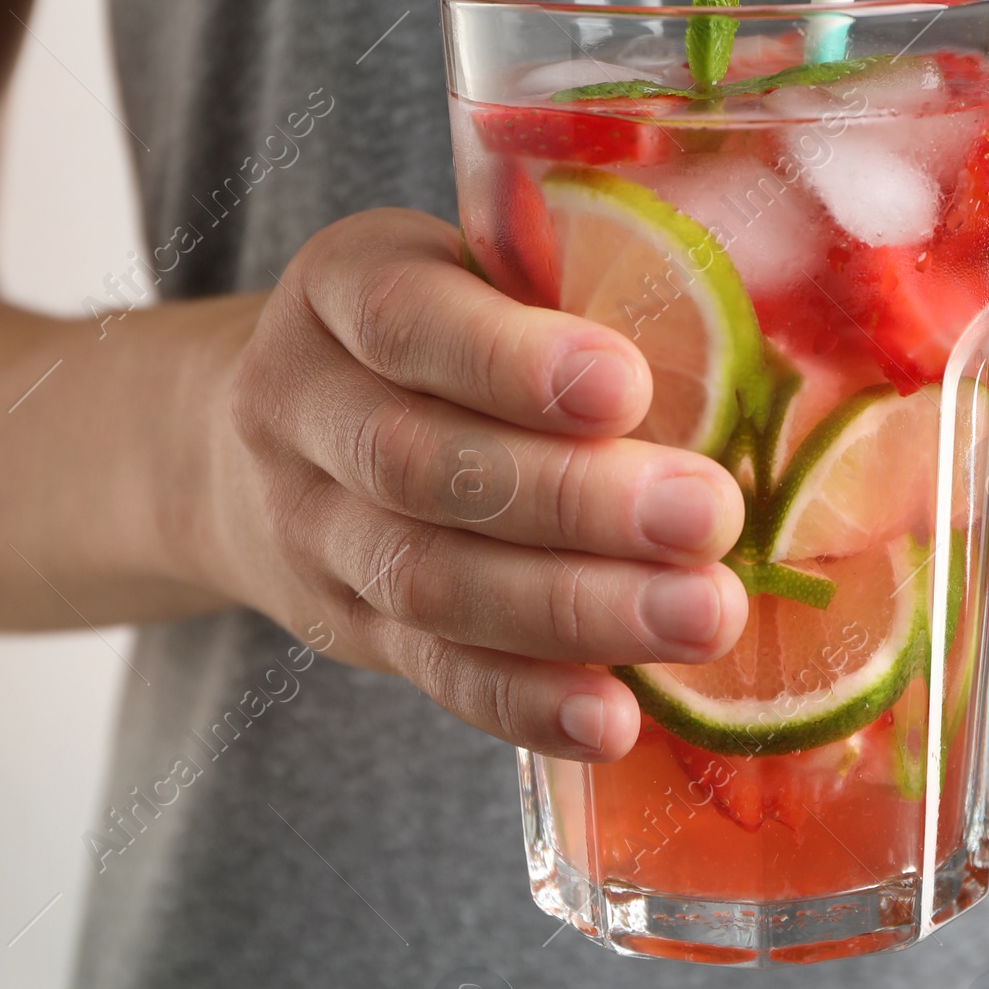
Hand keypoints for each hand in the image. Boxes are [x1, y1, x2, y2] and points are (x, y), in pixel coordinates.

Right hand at [189, 210, 746, 756]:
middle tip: (708, 517)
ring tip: (701, 616)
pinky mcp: (349, 629)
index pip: (407, 321)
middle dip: (575, 501)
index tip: (626, 388)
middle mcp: (302, 409)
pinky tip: (612, 719)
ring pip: (429, 580)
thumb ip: (559, 281)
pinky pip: (433, 672)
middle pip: (422, 465)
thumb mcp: (468, 269)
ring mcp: (313, 531)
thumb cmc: (433, 328)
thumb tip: (729, 308)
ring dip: (574, 609)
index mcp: (340, 289)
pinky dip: (526, 702)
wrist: (259, 436)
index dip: (511, 362)